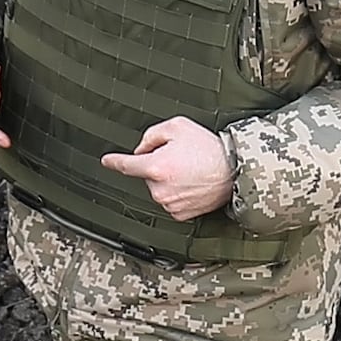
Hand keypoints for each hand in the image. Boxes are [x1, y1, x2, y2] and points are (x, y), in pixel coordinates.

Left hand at [104, 116, 233, 220]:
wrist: (234, 170)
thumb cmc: (208, 148)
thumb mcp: (178, 127)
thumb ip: (152, 135)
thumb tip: (141, 149)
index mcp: (156, 167)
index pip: (126, 165)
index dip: (114, 162)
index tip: (106, 161)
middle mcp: (160, 189)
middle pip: (147, 175)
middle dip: (158, 165)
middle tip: (180, 158)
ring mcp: (170, 204)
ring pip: (159, 188)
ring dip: (168, 180)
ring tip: (190, 170)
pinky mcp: (180, 214)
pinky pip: (171, 201)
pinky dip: (178, 192)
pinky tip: (192, 183)